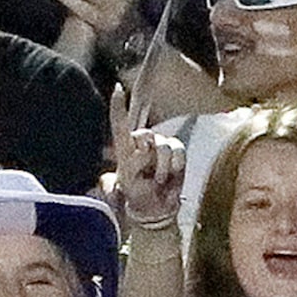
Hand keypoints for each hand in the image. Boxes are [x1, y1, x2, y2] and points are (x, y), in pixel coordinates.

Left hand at [107, 85, 183, 227]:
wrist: (156, 208)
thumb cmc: (136, 195)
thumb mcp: (125, 184)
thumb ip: (130, 166)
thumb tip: (143, 153)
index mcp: (125, 150)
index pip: (120, 125)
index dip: (118, 107)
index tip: (118, 88)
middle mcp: (142, 144)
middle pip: (146, 135)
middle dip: (148, 153)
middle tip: (149, 175)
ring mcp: (161, 147)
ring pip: (163, 144)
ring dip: (162, 166)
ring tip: (159, 180)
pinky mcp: (177, 153)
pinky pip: (178, 151)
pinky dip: (175, 165)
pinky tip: (171, 175)